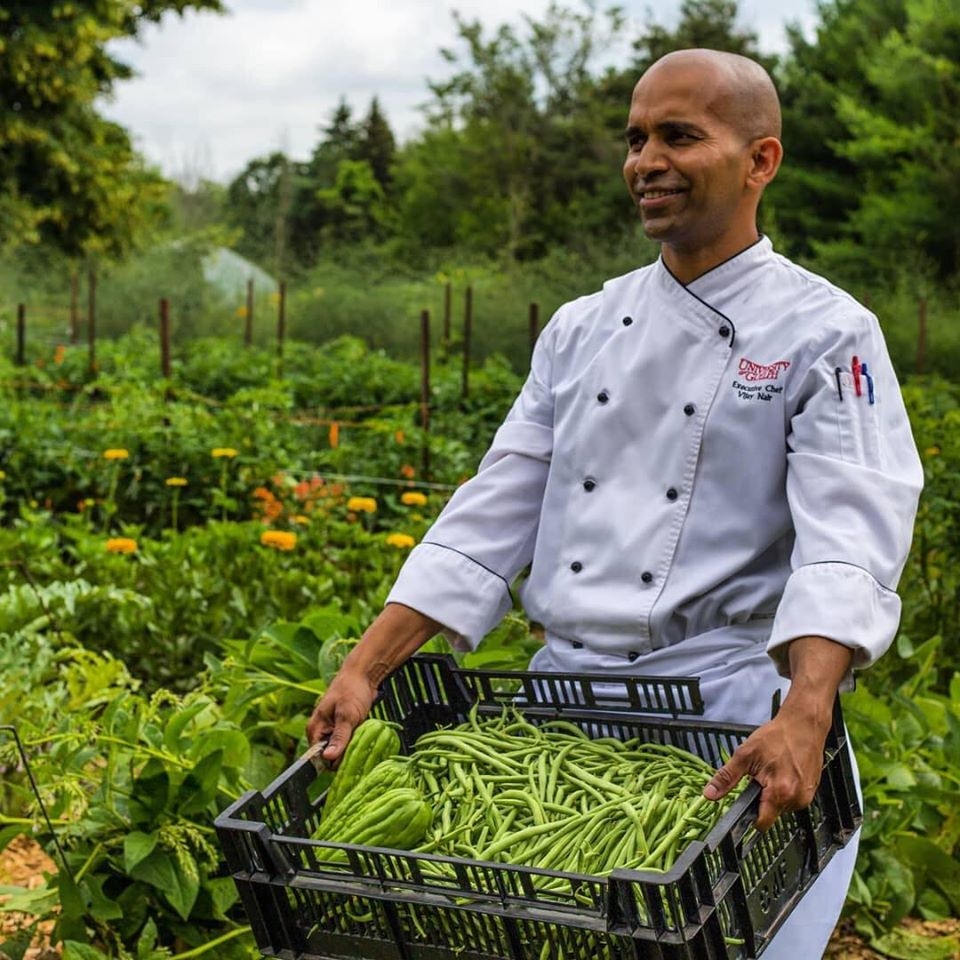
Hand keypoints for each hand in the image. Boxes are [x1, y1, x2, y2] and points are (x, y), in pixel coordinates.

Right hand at [306, 667, 377, 766]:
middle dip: (345, 754)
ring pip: (341, 751)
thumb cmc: (352, 690)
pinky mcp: (343, 729)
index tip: (349, 757)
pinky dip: (356, 741)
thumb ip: (339, 738)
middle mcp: (320, 732)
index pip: (318, 759)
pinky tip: (362, 733)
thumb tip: (328, 759)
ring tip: (361, 735)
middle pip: (330, 757)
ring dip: (352, 747)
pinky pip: (348, 743)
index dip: (333, 762)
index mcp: (315, 729)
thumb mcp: (347, 715)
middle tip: (358, 742)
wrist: (364, 674)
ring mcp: (332, 731)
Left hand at [702, 710, 825, 830]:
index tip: (741, 807)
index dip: (748, 818)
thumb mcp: (745, 755)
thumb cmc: (777, 736)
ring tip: (771, 771)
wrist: (804, 724)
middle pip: (771, 813)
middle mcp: (797, 799)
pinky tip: (781, 771)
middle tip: (758, 777)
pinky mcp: (811, 791)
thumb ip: (727, 777)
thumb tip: (710, 794)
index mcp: (780, 792)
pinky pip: (792, 798)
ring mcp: (806, 796)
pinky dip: (784, 789)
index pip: (762, 823)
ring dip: (773, 794)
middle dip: (760, 800)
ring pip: (781, 806)